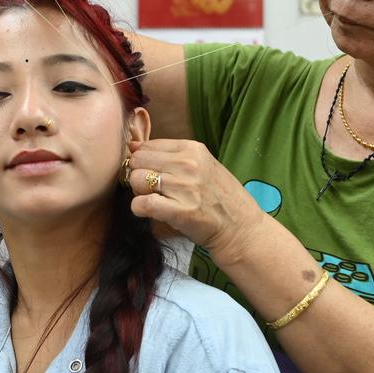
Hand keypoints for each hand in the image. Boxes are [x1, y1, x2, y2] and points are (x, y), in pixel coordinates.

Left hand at [127, 139, 265, 262]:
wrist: (240, 227)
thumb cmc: (218, 197)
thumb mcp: (202, 165)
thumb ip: (170, 155)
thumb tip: (133, 145)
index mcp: (193, 149)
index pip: (147, 145)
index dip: (143, 161)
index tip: (150, 174)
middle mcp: (188, 164)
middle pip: (138, 160)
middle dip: (138, 175)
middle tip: (150, 189)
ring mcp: (185, 187)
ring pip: (137, 179)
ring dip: (139, 192)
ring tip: (154, 200)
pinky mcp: (180, 211)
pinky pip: (142, 203)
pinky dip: (139, 208)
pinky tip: (148, 211)